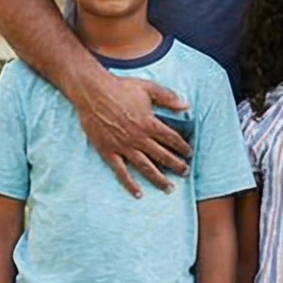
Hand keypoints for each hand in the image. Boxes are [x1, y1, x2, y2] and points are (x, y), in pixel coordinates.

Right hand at [71, 73, 191, 195]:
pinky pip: (121, 172)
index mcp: (149, 123)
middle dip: (176, 165)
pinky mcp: (109, 151)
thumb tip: (186, 105)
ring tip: (169, 188)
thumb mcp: (147, 88)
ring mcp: (124, 147)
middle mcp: (139, 138)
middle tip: (185, 173)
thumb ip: (168, 97)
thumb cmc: (120, 88)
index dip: (183, 147)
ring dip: (159, 179)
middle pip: (162, 156)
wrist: (92, 92)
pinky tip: (138, 194)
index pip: (172, 139)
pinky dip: (130, 184)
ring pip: (145, 167)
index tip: (189, 153)